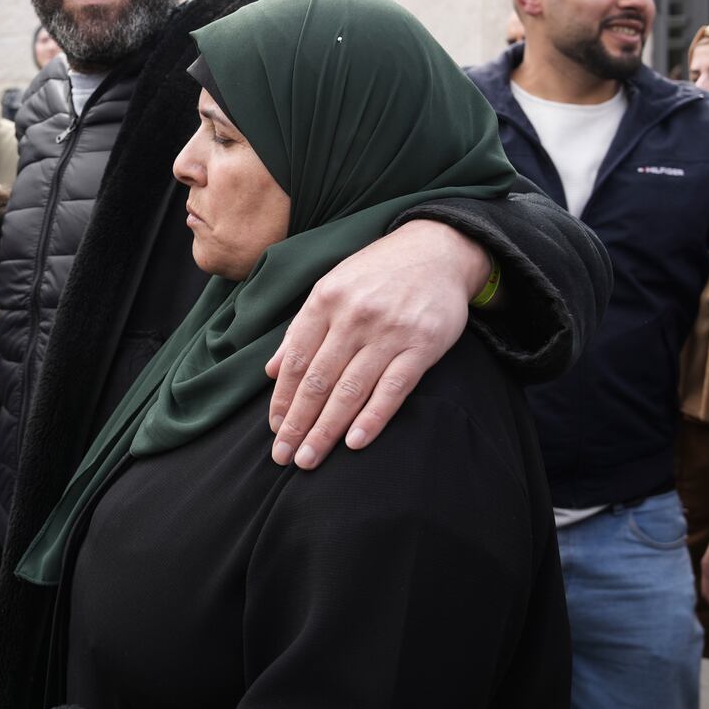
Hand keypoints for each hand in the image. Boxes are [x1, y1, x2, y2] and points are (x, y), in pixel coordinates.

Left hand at [265, 220, 489, 468]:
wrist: (438, 249)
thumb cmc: (378, 272)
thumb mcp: (332, 286)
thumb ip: (301, 329)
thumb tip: (270, 371)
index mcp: (325, 300)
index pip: (296, 360)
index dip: (282, 399)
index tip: (274, 429)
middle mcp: (354, 316)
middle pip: (318, 381)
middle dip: (298, 423)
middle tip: (284, 456)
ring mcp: (389, 331)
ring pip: (351, 390)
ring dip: (326, 429)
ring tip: (309, 459)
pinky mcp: (423, 345)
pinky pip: (393, 389)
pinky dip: (372, 418)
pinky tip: (354, 442)